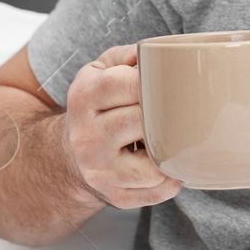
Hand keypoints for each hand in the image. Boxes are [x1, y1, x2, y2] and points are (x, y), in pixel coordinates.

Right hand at [62, 43, 182, 209]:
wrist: (70, 156)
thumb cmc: (98, 106)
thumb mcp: (100, 71)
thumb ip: (129, 56)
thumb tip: (164, 53)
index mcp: (83, 97)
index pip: (127, 84)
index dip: (155, 82)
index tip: (169, 84)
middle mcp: (86, 136)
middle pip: (143, 121)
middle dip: (167, 115)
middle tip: (178, 111)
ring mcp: (100, 170)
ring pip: (155, 162)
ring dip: (173, 150)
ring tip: (175, 138)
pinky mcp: (115, 196)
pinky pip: (158, 190)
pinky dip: (173, 178)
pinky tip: (170, 163)